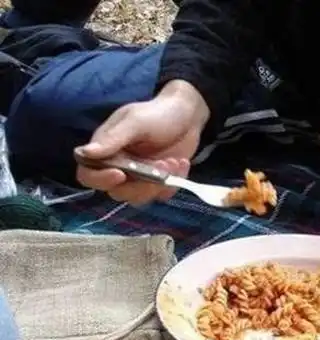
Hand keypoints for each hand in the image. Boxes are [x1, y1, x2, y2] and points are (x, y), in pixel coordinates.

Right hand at [74, 80, 209, 204]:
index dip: (100, 180)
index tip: (120, 174)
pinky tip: (182, 164)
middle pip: (117, 192)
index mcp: (105, 151)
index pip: (89, 175)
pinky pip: (161, 195)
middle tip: (163, 164)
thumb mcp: (135, 121)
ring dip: (158, 184)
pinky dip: (174, 183)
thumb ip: (112, 139)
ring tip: (174, 162)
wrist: (187, 116)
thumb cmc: (156, 113)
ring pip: (139, 198)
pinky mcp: (158, 184)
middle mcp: (118, 168)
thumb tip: (84, 153)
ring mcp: (139, 178)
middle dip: (141, 184)